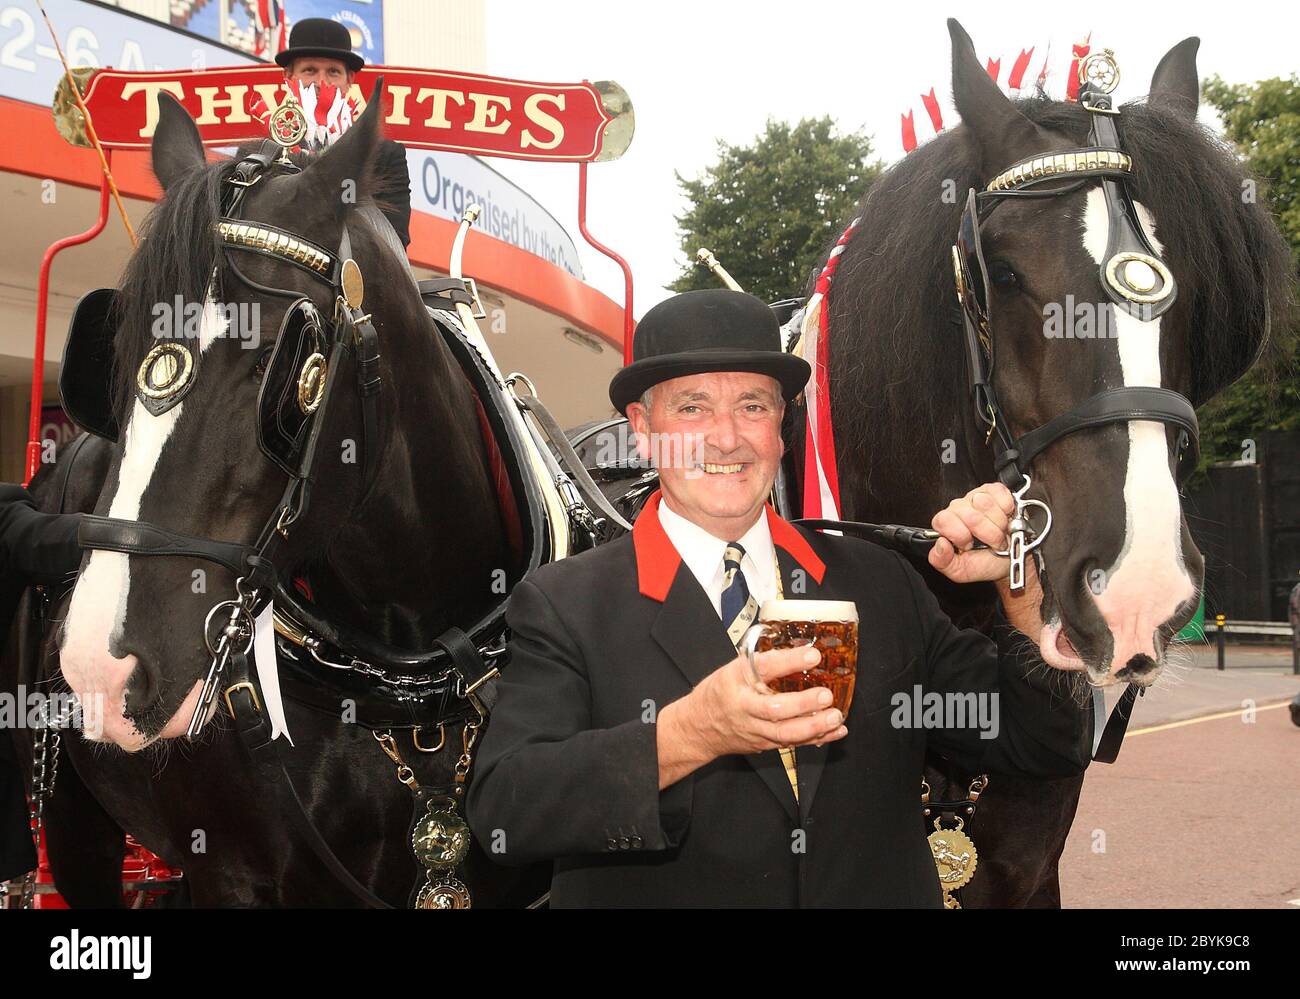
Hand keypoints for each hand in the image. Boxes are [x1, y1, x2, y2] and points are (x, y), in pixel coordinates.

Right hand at [682, 646, 847, 760]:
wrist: (699, 727)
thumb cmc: (718, 693)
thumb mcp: (732, 669)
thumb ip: (761, 661)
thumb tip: (797, 648)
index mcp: (735, 681)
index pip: (763, 668)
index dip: (789, 661)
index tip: (812, 655)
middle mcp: (745, 707)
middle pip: (774, 710)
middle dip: (803, 704)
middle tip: (825, 695)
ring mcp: (755, 729)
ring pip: (784, 733)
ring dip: (814, 726)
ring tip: (835, 717)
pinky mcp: (764, 744)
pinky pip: (793, 744)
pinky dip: (817, 738)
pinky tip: (836, 732)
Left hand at [927, 482, 1036, 586]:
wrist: (1015, 559)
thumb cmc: (988, 563)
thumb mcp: (961, 571)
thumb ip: (942, 561)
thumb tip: (940, 544)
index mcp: (947, 525)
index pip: (943, 520)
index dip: (960, 535)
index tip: (969, 545)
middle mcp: (959, 508)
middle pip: (969, 515)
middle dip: (986, 534)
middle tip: (989, 542)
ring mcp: (977, 496)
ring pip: (985, 503)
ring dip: (998, 524)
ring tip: (1000, 531)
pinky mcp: (996, 490)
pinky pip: (1001, 495)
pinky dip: (1008, 510)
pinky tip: (1006, 518)